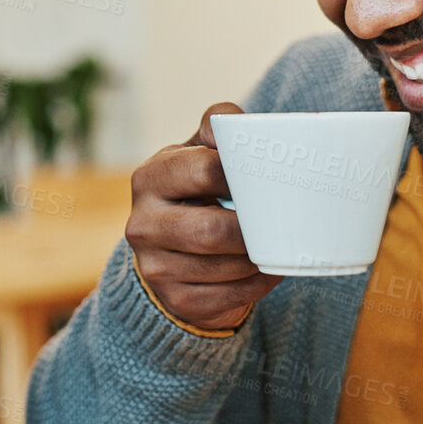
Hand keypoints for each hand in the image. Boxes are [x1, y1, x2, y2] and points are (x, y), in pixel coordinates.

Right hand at [126, 102, 280, 330]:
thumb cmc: (195, 189)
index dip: (243, 173)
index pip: (204, 170)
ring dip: (258, 259)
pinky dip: (256, 285)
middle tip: (280, 221)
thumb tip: (240, 124)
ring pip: (223, 267)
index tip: (270, 176)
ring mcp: (154, 267)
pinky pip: (227, 297)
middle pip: (210, 230)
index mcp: (150, 178)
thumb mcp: (198, 152)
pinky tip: (266, 270)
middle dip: (252, 228)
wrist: (171, 248)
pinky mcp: (175, 299)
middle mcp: (142, 224)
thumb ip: (219, 126)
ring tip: (278, 245)